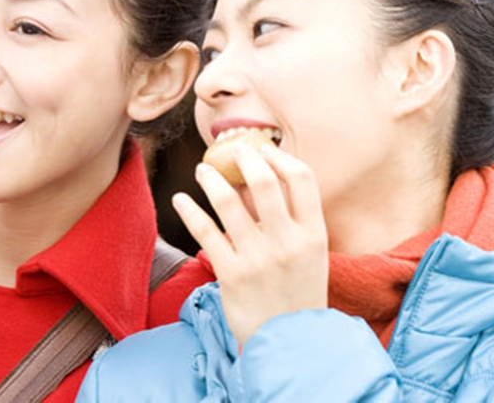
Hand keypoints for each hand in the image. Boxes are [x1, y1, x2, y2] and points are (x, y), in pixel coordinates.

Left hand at [174, 144, 327, 347]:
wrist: (288, 344)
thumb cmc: (298, 294)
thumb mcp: (312, 256)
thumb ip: (295, 221)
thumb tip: (266, 177)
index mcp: (313, 234)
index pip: (301, 178)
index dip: (280, 157)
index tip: (264, 150)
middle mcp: (287, 242)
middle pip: (263, 181)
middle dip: (243, 156)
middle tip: (231, 148)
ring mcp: (258, 258)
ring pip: (228, 201)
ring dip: (211, 178)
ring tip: (203, 170)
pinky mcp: (231, 274)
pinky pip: (205, 232)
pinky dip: (189, 210)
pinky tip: (180, 199)